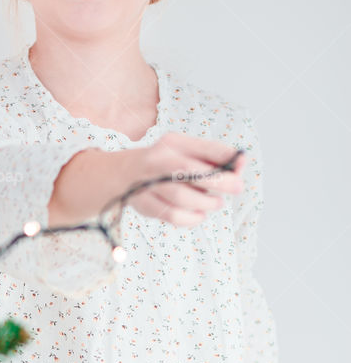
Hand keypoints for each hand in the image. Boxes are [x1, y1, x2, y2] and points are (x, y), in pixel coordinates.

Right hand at [126, 132, 247, 226]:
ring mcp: (146, 183)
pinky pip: (171, 216)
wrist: (122, 175)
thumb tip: (240, 162)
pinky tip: (199, 214)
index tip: (241, 165)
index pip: (200, 147)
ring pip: (180, 197)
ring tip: (216, 203)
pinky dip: (191, 218)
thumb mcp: (184, 150)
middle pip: (188, 170)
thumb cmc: (164, 162)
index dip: (224, 156)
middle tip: (236, 187)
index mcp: (171, 143)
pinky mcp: (143, 204)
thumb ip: (212, 156)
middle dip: (218, 181)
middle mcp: (156, 161)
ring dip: (205, 202)